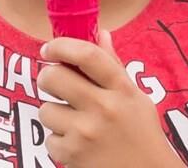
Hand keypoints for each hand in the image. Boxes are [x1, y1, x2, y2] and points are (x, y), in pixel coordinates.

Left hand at [38, 30, 181, 167]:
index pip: (89, 56)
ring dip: (54, 114)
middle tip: (53, 83)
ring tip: (74, 123)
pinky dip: (59, 141)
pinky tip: (78, 144)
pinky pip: (48, 138)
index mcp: (122, 90)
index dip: (62, 46)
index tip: (50, 48)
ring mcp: (86, 132)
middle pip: (54, 77)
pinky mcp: (71, 154)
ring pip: (45, 109)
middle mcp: (104, 108)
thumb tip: (100, 33)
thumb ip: (114, 68)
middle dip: (47, 77)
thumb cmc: (142, 135)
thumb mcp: (135, 98)